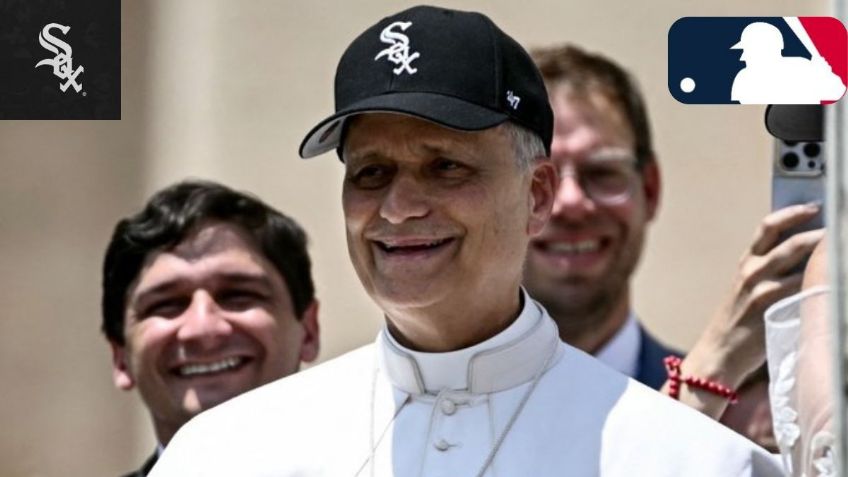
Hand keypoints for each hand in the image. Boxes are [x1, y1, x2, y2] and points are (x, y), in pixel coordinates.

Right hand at [664, 203, 822, 416]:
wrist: (719, 354)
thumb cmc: (738, 324)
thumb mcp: (748, 290)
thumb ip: (770, 271)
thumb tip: (807, 254)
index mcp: (746, 263)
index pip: (768, 227)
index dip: (792, 212)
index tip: (815, 205)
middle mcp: (751, 271)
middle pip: (788, 239)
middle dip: (816, 229)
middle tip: (838, 222)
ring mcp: (761, 288)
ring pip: (799, 261)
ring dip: (825, 252)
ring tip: (840, 247)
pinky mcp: (771, 307)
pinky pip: (803, 288)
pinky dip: (822, 282)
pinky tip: (834, 281)